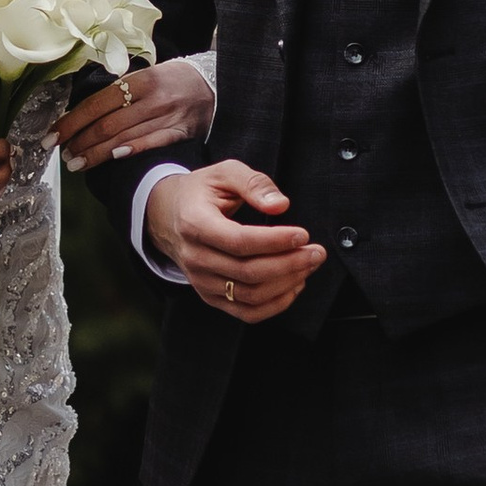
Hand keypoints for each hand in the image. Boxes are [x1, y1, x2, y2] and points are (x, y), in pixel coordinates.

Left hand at [58, 57, 215, 172]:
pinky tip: (111, 160)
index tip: (54, 135)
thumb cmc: (172, 82)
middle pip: (107, 123)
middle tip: (63, 156)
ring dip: (96, 153)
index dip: (72, 121)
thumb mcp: (146, 76)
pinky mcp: (180, 132)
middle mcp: (152, 98)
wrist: (214, 85)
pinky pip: (150, 144)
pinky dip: (129, 152)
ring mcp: (167, 116)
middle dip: (80, 142)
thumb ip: (119, 91)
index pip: (97, 103)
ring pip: (123, 138)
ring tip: (77, 164)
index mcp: (140, 80)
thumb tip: (81, 114)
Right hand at [143, 160, 324, 322]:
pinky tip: (293, 284)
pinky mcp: (211, 296)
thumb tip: (280, 205)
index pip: (239, 241)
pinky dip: (275, 304)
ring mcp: (201, 281)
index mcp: (195, 223)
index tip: (303, 235)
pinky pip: (246, 312)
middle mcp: (195, 257)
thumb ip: (254, 183)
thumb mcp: (224, 173)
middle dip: (290, 264)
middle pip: (248, 272)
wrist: (168, 216)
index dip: (274, 241)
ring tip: (308, 265)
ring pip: (250, 295)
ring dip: (286, 284)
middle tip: (317, 252)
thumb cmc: (201, 192)